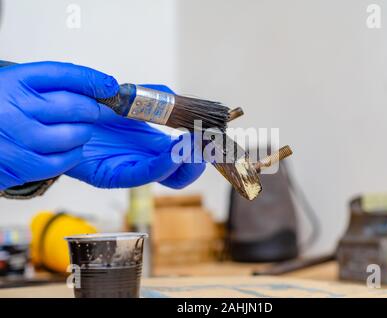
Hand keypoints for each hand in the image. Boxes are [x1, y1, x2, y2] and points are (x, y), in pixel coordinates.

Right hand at [0, 61, 117, 189]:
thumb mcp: (13, 86)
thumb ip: (48, 85)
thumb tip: (95, 86)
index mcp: (15, 82)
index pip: (64, 75)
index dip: (93, 80)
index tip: (109, 85)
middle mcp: (17, 108)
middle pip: (77, 106)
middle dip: (92, 109)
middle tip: (93, 111)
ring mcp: (22, 137)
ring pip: (76, 134)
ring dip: (84, 132)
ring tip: (77, 130)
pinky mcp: (25, 164)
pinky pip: (66, 159)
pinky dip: (74, 153)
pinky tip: (68, 147)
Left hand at [66, 85, 205, 188]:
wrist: (61, 113)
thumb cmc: (95, 109)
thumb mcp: (131, 99)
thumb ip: (155, 96)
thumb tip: (174, 97)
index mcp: (154, 145)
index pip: (185, 156)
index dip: (201, 149)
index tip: (210, 135)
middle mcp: (145, 160)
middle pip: (181, 173)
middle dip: (199, 161)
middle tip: (208, 146)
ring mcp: (130, 168)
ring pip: (166, 177)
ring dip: (185, 164)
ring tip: (193, 147)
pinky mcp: (112, 174)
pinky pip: (142, 175)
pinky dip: (163, 166)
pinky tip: (174, 152)